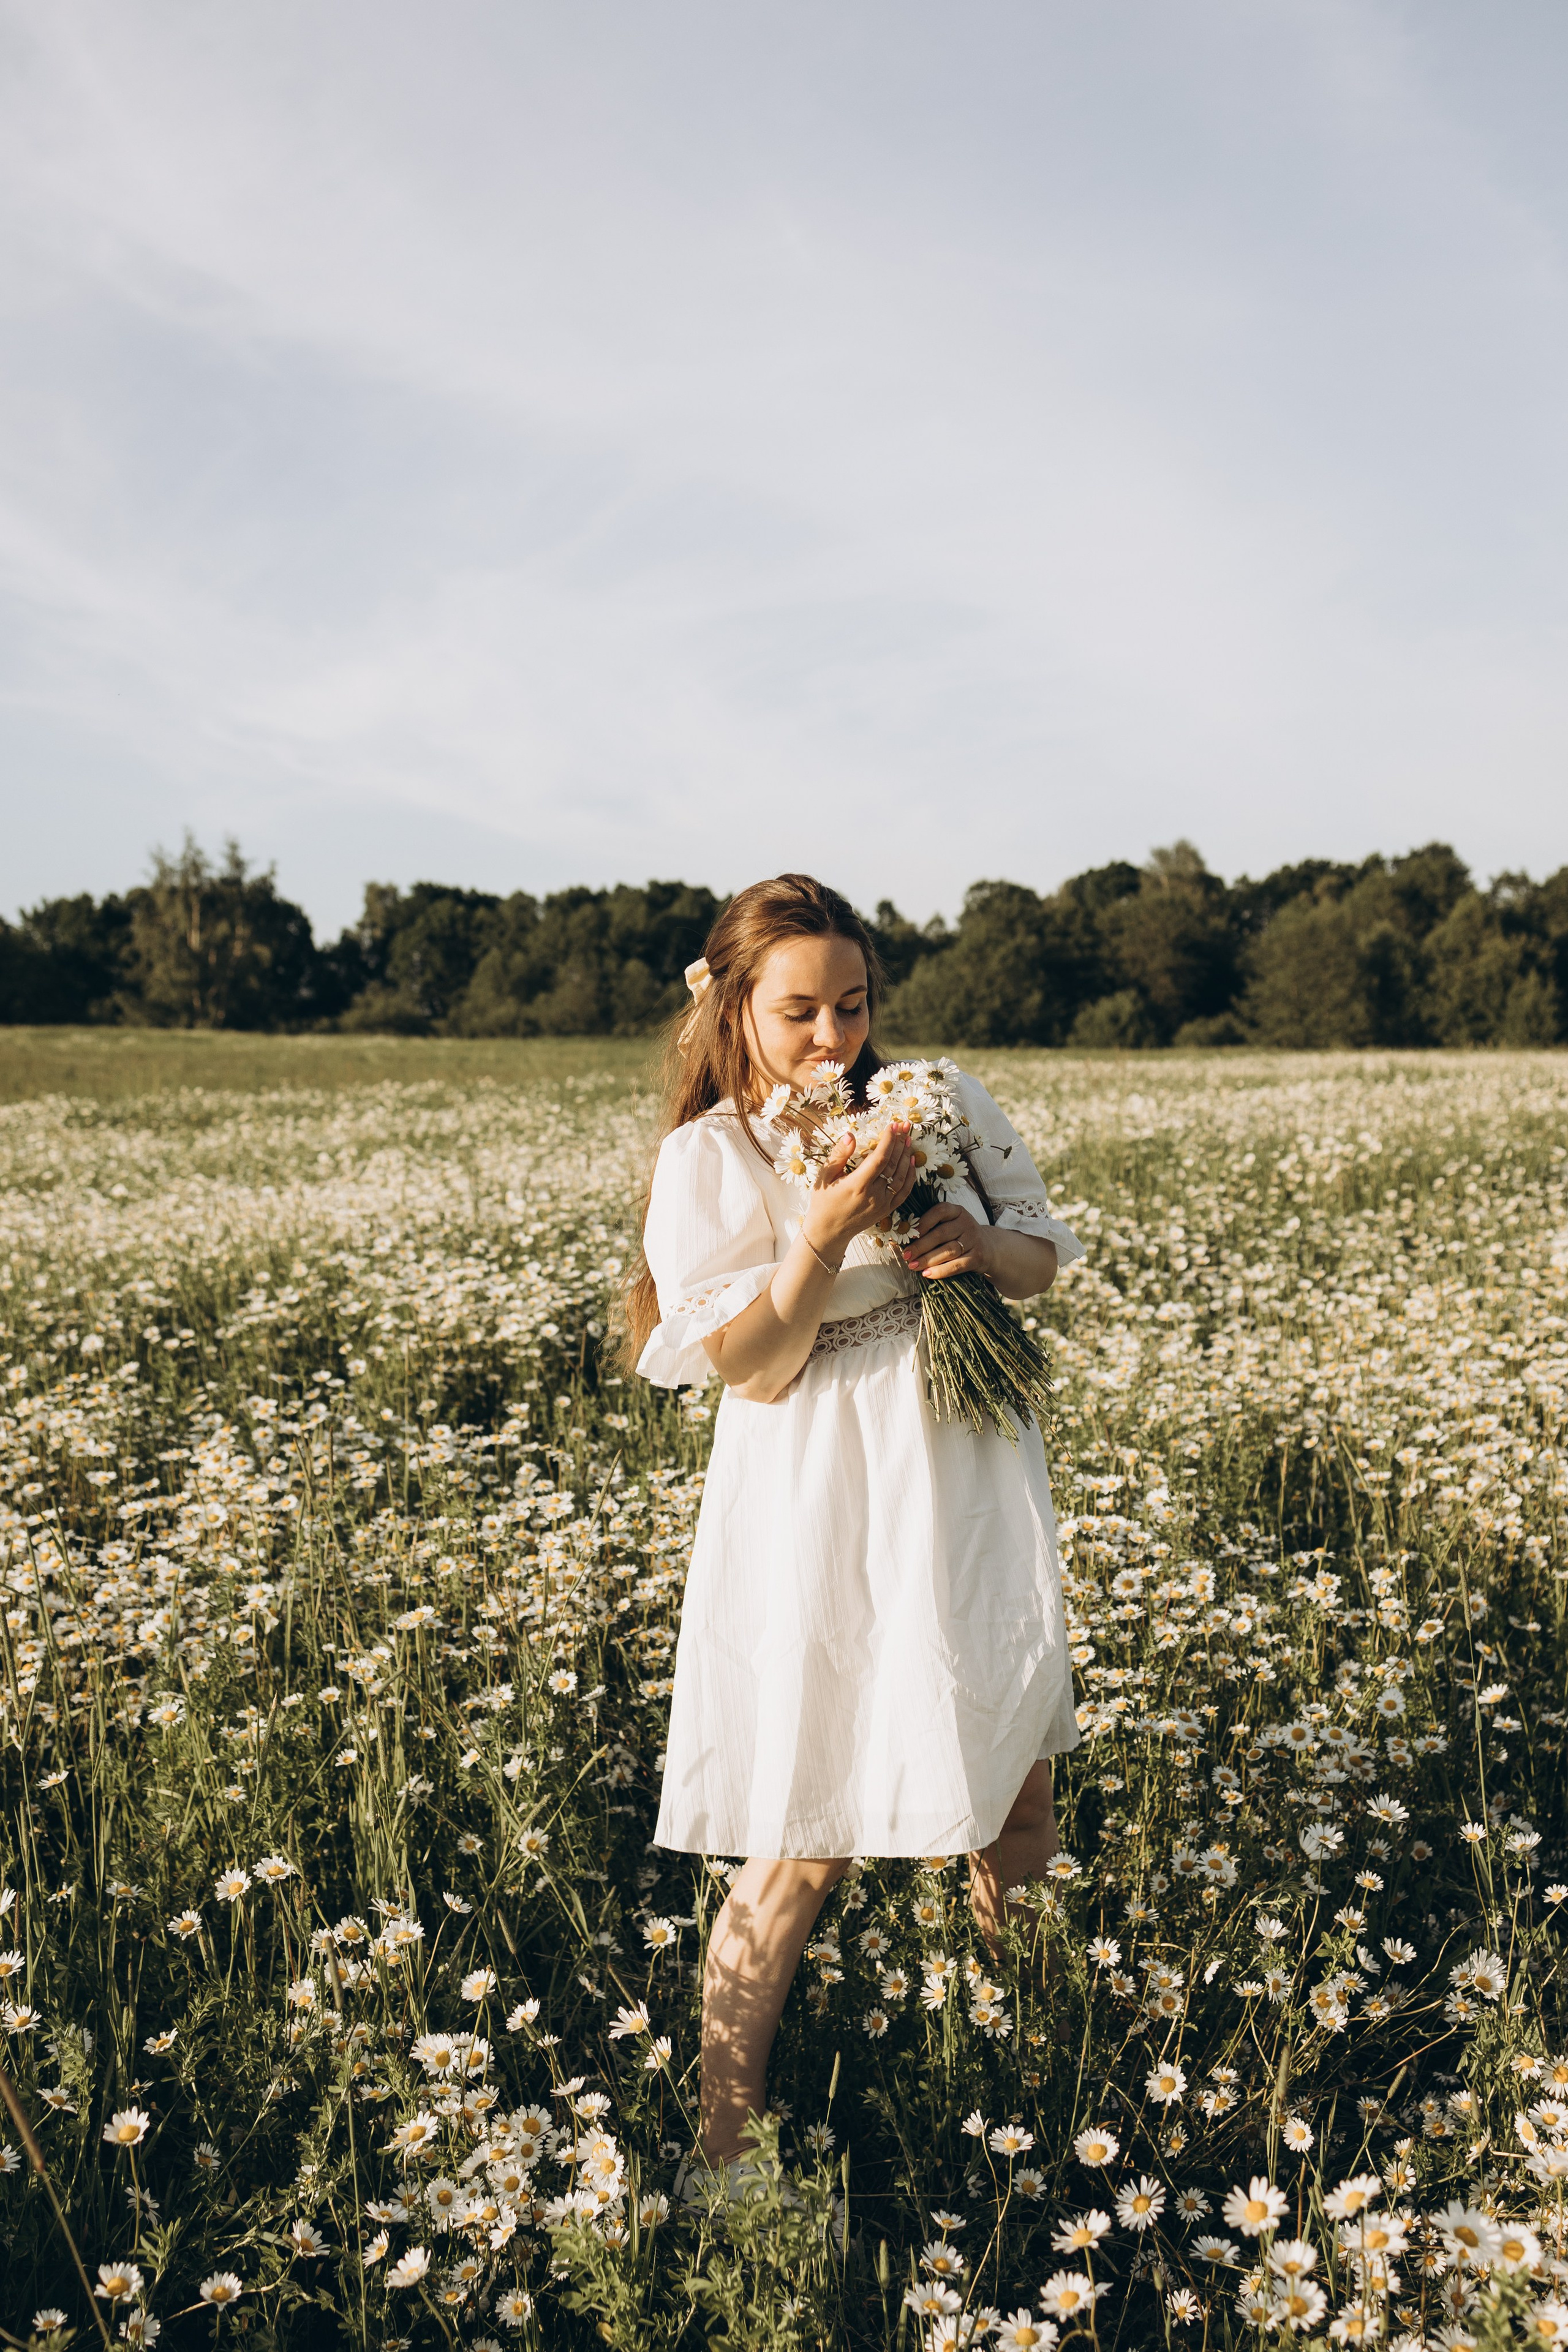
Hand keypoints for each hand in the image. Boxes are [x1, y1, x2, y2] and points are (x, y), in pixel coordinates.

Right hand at [802, 1120, 916, 1261]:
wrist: (829, 1231)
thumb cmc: (823, 1201)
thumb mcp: (824, 1176)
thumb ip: (838, 1155)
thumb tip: (850, 1135)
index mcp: (857, 1185)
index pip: (880, 1158)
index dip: (889, 1140)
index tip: (892, 1125)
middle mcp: (873, 1195)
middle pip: (893, 1165)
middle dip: (900, 1143)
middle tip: (904, 1126)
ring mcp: (882, 1204)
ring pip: (901, 1177)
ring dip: (907, 1156)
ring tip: (909, 1139)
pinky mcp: (886, 1210)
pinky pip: (904, 1192)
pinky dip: (911, 1176)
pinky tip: (911, 1162)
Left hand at [902, 1199, 991, 1280]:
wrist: (989, 1248)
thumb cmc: (959, 1236)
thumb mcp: (950, 1225)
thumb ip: (932, 1227)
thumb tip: (902, 1236)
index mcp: (957, 1211)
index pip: (939, 1211)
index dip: (923, 1222)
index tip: (909, 1234)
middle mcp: (967, 1223)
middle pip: (941, 1234)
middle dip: (920, 1246)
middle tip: (906, 1255)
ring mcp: (974, 1240)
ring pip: (948, 1250)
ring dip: (928, 1259)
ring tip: (913, 1266)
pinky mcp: (978, 1257)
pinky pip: (957, 1265)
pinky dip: (941, 1271)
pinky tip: (927, 1274)